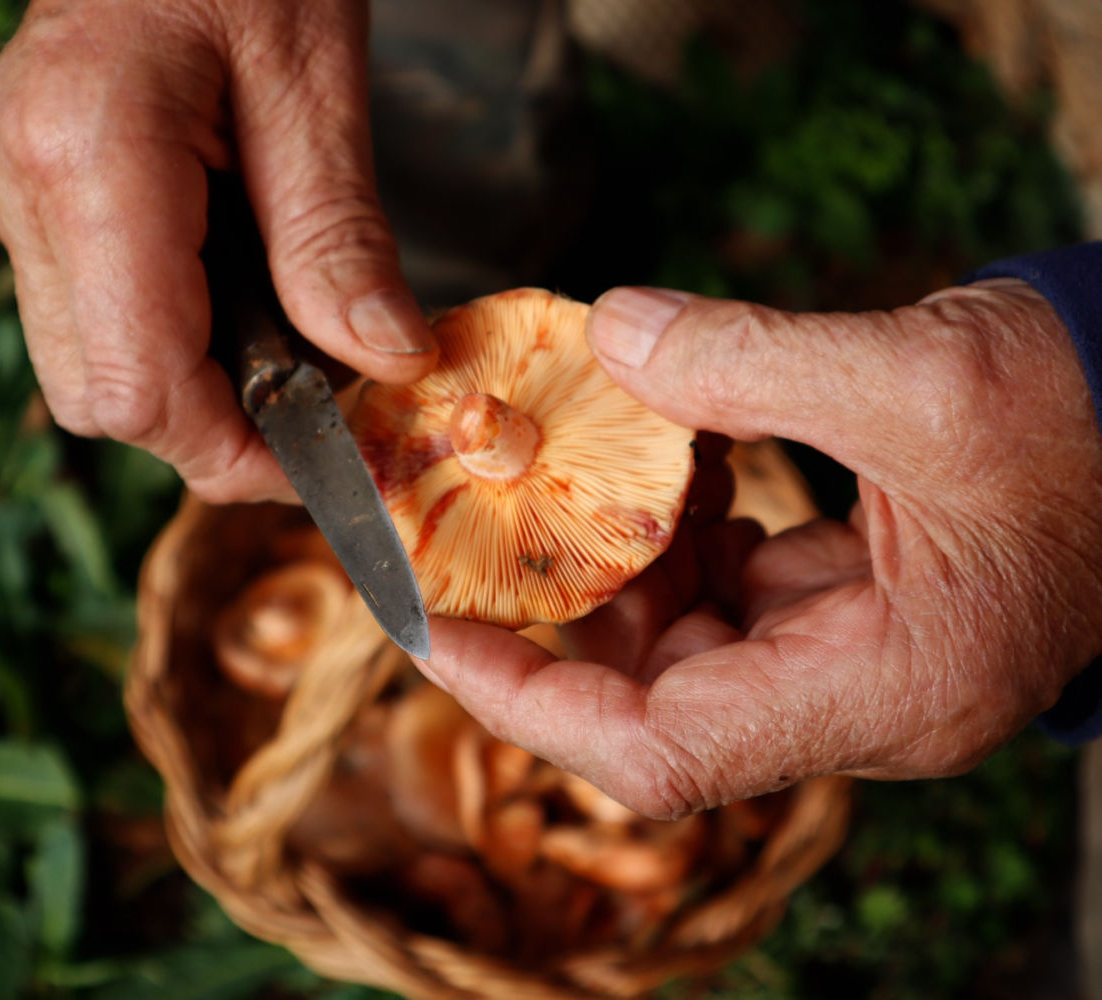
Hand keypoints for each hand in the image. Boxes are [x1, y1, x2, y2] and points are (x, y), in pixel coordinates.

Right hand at [0, 0, 436, 502]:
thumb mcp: (318, 85)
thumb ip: (340, 240)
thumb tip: (385, 367)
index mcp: (85, 154)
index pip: (138, 385)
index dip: (232, 450)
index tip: (323, 460)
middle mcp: (17, 182)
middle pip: (102, 396)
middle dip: (214, 429)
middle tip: (316, 407)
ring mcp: (5, 188)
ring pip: (87, 368)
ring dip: (192, 387)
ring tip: (281, 339)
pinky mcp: (21, 190)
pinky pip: (87, 316)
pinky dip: (168, 338)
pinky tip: (231, 294)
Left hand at [416, 280, 1101, 817]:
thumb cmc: (1101, 421)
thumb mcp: (929, 379)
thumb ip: (756, 363)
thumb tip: (616, 334)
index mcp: (886, 689)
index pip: (660, 756)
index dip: (530, 706)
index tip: (435, 631)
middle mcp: (859, 699)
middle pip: (652, 697)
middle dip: (557, 608)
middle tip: (483, 519)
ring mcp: (852, 659)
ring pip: (683, 643)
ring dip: (616, 558)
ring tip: (580, 466)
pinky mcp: (849, 611)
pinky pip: (728, 595)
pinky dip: (678, 532)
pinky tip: (670, 460)